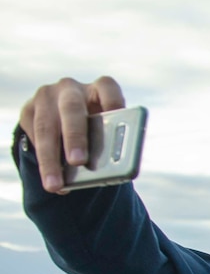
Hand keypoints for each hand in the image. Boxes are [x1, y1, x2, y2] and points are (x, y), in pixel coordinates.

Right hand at [19, 76, 125, 193]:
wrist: (65, 127)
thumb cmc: (96, 131)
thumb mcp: (106, 132)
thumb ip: (108, 143)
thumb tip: (108, 170)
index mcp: (99, 89)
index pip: (108, 88)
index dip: (113, 101)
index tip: (116, 116)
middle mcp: (72, 89)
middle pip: (72, 109)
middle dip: (75, 136)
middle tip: (78, 161)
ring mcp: (47, 96)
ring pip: (46, 127)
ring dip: (50, 159)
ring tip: (56, 185)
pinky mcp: (29, 109)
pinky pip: (32, 135)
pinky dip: (42, 161)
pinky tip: (51, 180)